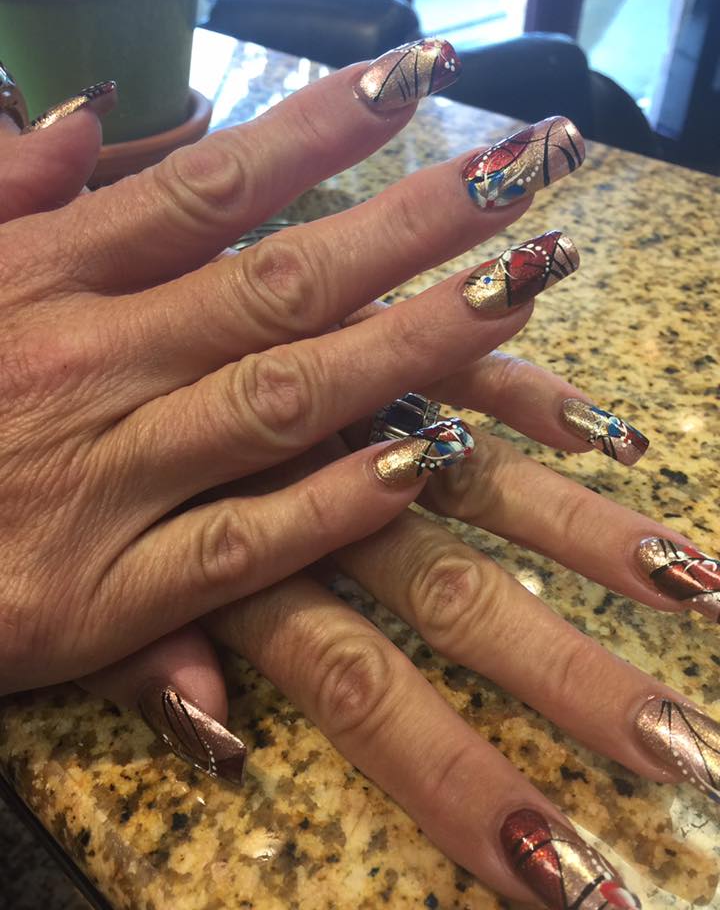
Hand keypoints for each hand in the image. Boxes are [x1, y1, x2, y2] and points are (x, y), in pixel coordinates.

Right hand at [0, 42, 590, 693]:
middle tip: (524, 174)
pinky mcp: (104, 597)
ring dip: (408, 346)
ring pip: (281, 400)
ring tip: (514, 291)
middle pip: (276, 282)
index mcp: (43, 283)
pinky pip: (244, 543)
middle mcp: (87, 365)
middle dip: (411, 224)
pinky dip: (334, 504)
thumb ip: (10, 200)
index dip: (317, 131)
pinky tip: (422, 461)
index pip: (204, 189)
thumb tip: (88, 124)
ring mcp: (102, 480)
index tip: (414, 78)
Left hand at [85, 380, 717, 908]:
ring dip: (581, 532)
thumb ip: (146, 658)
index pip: (361, 695)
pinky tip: (602, 434)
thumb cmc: (31, 494)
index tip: (552, 856)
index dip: (453, 777)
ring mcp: (328, 412)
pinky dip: (525, 397)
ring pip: (473, 477)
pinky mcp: (337, 329)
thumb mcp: (64, 590)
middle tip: (683, 749)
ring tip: (695, 584)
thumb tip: (218, 738)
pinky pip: (439, 369)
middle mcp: (298, 505)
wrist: (5, 354)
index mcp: (228, 571)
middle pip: (449, 601)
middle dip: (563, 675)